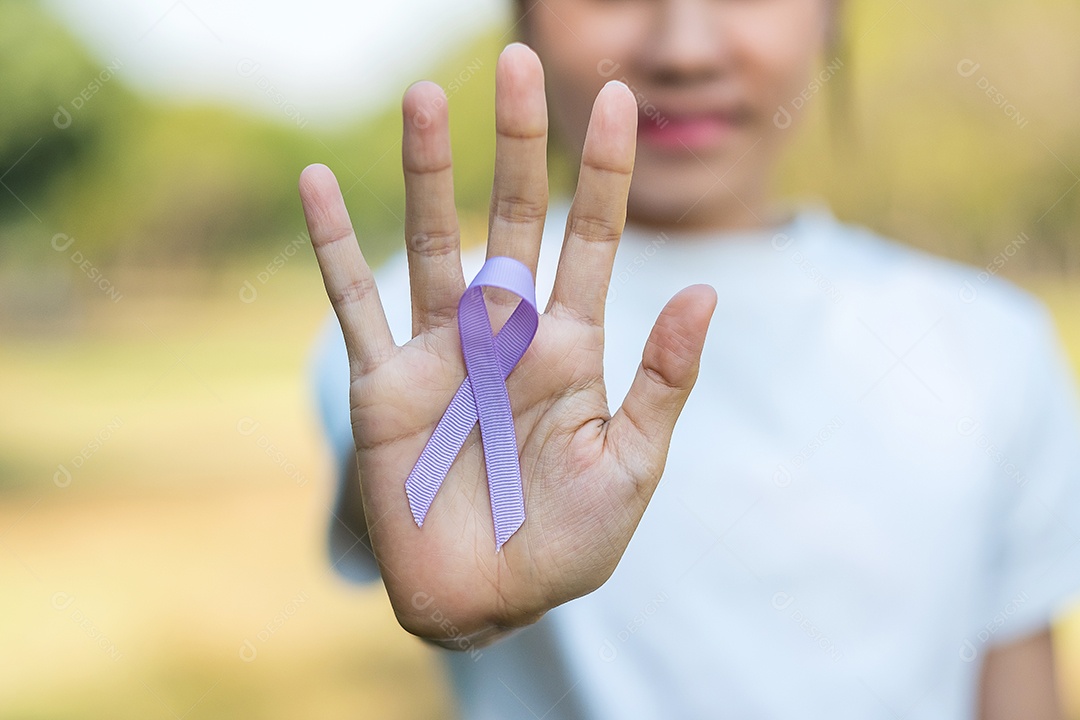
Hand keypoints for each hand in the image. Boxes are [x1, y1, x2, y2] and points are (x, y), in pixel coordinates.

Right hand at [299, 43, 715, 643]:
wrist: (488, 600)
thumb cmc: (566, 542)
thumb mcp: (633, 465)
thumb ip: (663, 379)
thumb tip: (706, 289)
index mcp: (571, 346)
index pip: (592, 238)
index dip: (606, 172)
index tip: (622, 100)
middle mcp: (505, 331)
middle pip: (513, 217)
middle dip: (519, 143)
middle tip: (521, 62)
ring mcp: (442, 351)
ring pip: (433, 241)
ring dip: (430, 172)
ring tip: (427, 97)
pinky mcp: (384, 383)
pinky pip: (354, 302)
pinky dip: (334, 246)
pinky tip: (318, 183)